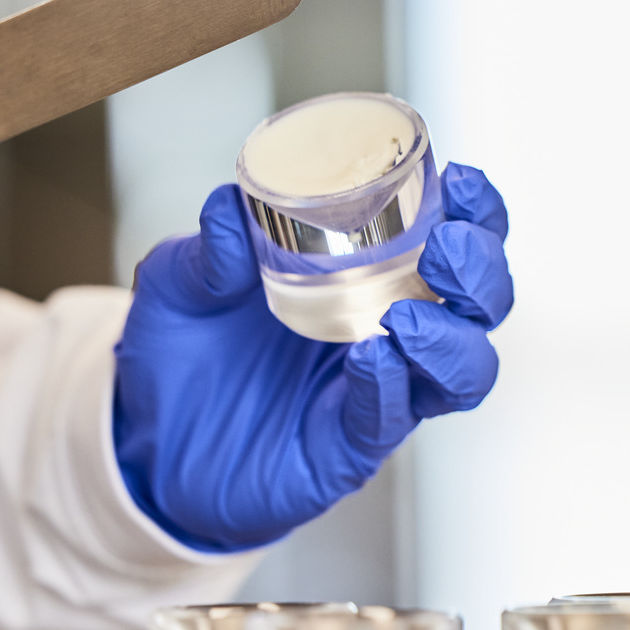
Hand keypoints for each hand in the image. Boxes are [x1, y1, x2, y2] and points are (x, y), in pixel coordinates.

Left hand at [113, 164, 513, 550]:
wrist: (146, 442)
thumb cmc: (184, 354)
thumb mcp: (183, 284)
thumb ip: (209, 249)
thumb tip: (230, 205)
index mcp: (371, 276)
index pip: (457, 240)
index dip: (477, 213)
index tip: (458, 182)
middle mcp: (392, 333)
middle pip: (483, 304)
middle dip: (481, 273)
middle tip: (443, 252)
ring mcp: (378, 393)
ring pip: (465, 372)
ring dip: (451, 340)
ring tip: (406, 320)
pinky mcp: (349, 448)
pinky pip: (390, 419)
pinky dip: (389, 387)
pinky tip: (369, 358)